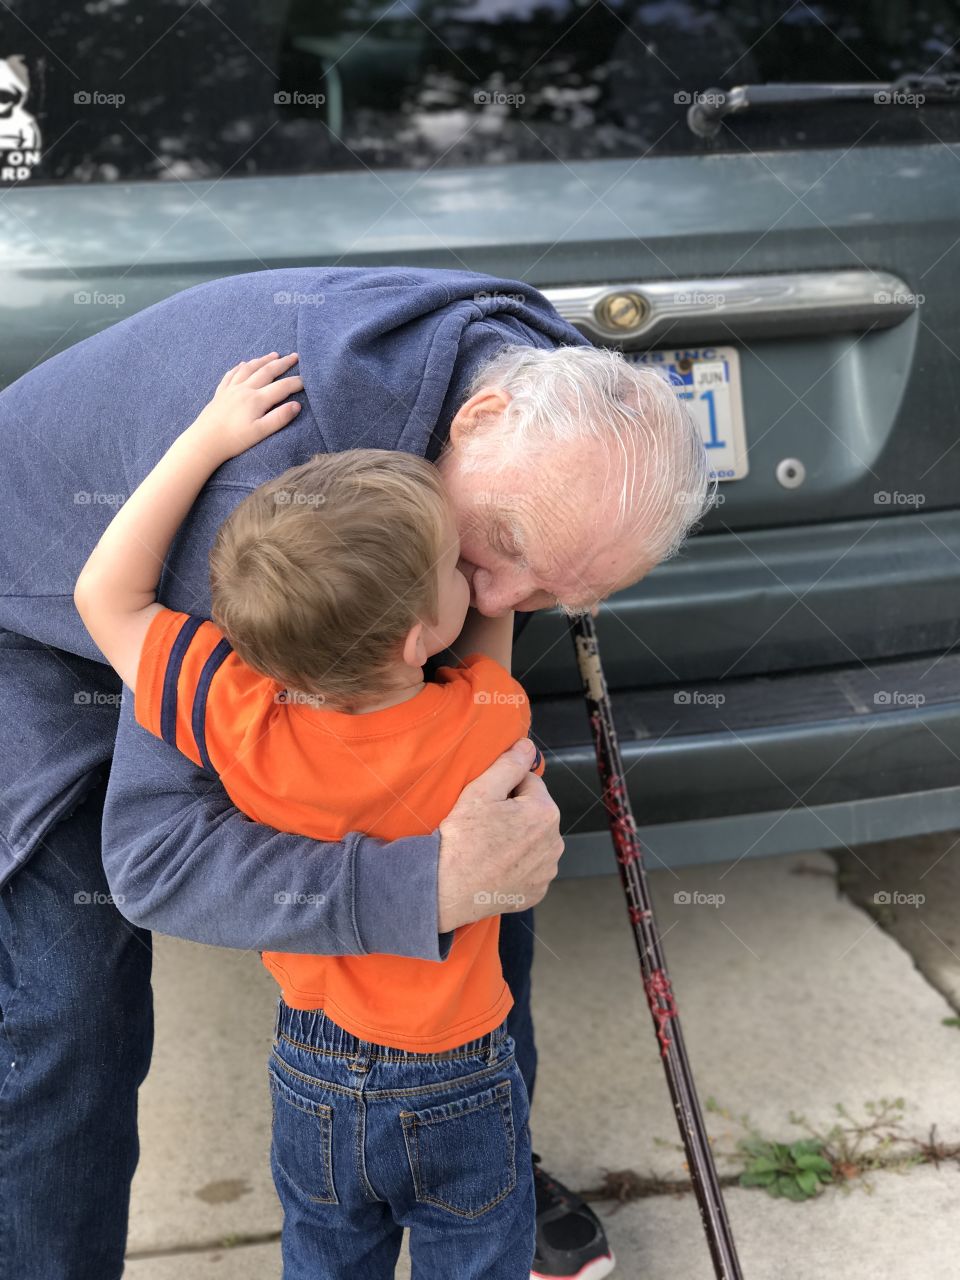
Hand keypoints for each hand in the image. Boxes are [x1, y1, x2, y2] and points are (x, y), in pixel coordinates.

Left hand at [190, 352, 302, 462]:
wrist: (205, 441)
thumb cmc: (234, 440)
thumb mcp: (260, 432)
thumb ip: (279, 418)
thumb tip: (296, 406)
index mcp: (257, 400)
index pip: (282, 387)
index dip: (296, 382)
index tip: (307, 379)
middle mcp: (245, 389)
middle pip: (267, 371)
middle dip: (282, 363)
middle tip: (295, 356)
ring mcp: (231, 389)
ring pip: (249, 368)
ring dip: (263, 360)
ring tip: (273, 355)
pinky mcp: (221, 393)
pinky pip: (232, 374)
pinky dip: (240, 367)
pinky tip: (243, 364)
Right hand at [436, 739, 562, 931]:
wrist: (447, 889)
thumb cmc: (462, 840)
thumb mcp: (481, 791)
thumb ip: (509, 764)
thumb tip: (527, 747)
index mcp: (545, 812)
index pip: (529, 783)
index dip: (505, 788)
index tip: (487, 803)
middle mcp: (555, 842)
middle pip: (534, 812)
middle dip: (514, 813)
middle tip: (484, 825)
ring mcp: (547, 870)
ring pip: (533, 840)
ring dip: (517, 838)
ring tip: (488, 847)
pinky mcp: (537, 890)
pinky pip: (530, 867)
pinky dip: (516, 864)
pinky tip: (495, 865)